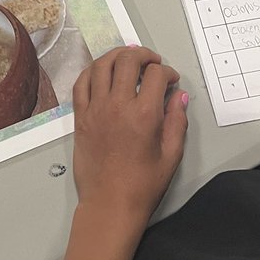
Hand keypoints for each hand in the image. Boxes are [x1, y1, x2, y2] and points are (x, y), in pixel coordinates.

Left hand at [72, 45, 187, 232]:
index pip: (156, 75)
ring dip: (116, 55)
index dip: (168, 72)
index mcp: (144, 115)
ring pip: (101, 65)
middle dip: (143, 55)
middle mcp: (117, 105)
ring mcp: (95, 109)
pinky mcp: (80, 116)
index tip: (172, 80)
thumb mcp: (171, 155)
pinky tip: (102, 72)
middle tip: (152, 61)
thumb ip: (177, 121)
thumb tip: (180, 96)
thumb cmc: (143, 186)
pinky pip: (81, 83)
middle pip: (127, 61)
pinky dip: (92, 71)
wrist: (109, 204)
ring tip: (128, 58)